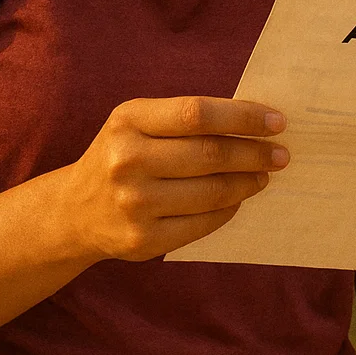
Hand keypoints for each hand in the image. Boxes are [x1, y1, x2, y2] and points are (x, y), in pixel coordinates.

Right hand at [63, 96, 287, 262]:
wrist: (74, 211)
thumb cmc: (123, 154)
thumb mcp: (138, 122)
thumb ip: (185, 118)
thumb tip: (254, 122)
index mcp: (128, 120)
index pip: (198, 114)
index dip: (243, 117)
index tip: (277, 122)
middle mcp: (127, 160)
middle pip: (210, 154)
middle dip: (255, 154)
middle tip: (280, 154)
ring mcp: (134, 204)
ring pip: (211, 192)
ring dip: (247, 183)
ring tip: (263, 176)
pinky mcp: (143, 240)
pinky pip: (203, 223)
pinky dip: (228, 209)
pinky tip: (238, 198)